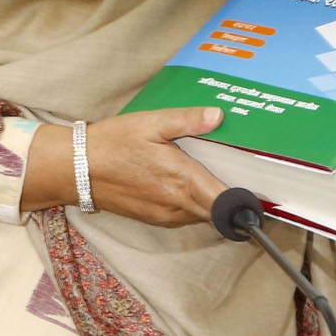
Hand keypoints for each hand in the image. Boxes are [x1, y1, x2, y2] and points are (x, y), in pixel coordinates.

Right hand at [25, 107, 226, 226]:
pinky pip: (185, 215)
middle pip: (219, 210)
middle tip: (241, 171)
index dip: (246, 199)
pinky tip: (187, 179)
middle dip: (231, 196)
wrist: (76, 168)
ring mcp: (165, 216)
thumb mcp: (151, 122)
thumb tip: (218, 116)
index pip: (227, 203)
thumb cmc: (113, 143)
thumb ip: (187, 121)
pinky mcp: (154, 219)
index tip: (259, 187)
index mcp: (182, 181)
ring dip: (211, 199)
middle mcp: (178, 206)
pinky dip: (193, 202)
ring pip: (202, 213)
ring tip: (215, 171)